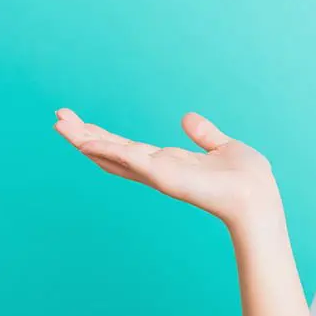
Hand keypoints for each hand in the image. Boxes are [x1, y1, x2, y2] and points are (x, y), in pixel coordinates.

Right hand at [54, 108, 282, 229]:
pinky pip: (130, 159)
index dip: (105, 136)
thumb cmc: (247, 178)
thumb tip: (187, 118)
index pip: (129, 148)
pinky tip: (86, 140)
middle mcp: (158, 169)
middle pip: (112, 151)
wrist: (257, 197)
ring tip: (59, 124)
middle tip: (58, 118)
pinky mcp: (164, 175)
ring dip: (85, 139)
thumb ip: (204, 135)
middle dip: (85, 135)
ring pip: (113, 154)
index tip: (82, 121)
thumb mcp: (223, 147)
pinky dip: (107, 149)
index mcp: (170, 162)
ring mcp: (158, 174)